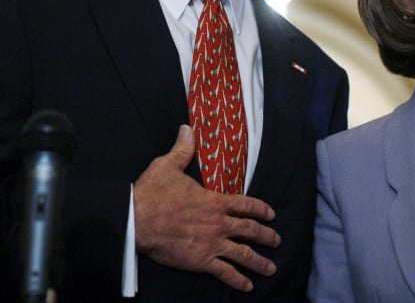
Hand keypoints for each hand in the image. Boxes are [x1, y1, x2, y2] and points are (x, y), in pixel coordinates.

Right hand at [133, 125, 279, 291]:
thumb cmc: (153, 192)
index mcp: (214, 201)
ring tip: (271, 268)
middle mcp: (219, 223)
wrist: (138, 219)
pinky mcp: (201, 261)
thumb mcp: (168, 165)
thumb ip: (183, 149)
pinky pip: (225, 273)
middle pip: (250, 231)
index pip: (245, 205)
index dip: (260, 209)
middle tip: (277, 241)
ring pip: (243, 254)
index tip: (271, 215)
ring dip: (260, 262)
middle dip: (266, 236)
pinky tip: (247, 286)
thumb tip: (187, 128)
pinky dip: (238, 281)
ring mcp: (212, 244)